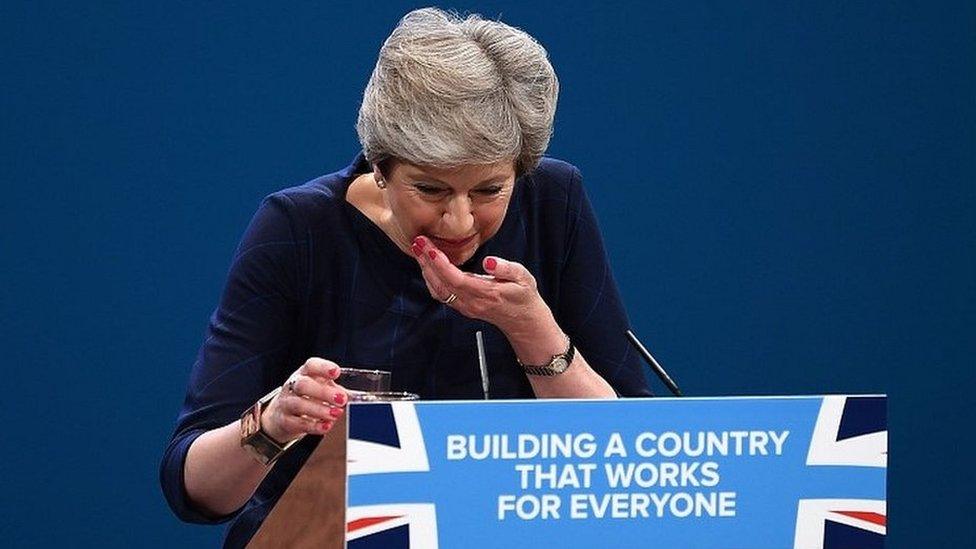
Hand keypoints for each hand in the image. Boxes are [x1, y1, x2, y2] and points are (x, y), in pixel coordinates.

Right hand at [261, 358, 348, 442]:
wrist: (281, 415)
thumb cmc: (307, 397)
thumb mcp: (320, 388)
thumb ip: (336, 391)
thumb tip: (355, 397)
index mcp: (304, 374)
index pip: (311, 366)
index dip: (323, 368)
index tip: (336, 372)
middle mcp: (293, 386)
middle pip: (303, 385)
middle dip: (323, 392)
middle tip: (342, 399)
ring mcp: (286, 403)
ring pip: (299, 404)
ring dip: (319, 410)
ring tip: (336, 414)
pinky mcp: (285, 421)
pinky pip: (297, 423)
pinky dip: (314, 426)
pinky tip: (326, 426)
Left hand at [409, 236, 555, 339]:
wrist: (524, 320)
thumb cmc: (524, 295)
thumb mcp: (523, 278)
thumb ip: (506, 268)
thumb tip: (489, 261)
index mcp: (486, 293)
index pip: (456, 279)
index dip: (440, 264)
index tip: (430, 248)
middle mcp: (472, 302)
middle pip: (441, 284)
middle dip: (427, 262)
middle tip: (418, 242)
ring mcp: (465, 306)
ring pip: (438, 290)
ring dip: (426, 270)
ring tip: (419, 250)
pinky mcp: (462, 307)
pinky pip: (441, 294)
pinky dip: (431, 279)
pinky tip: (428, 265)